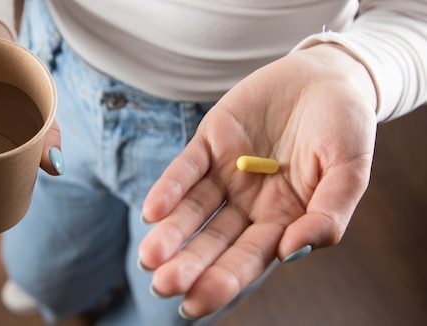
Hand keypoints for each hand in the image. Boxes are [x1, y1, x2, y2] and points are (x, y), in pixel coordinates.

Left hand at [138, 44, 377, 317]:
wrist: (326, 75)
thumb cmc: (345, 127)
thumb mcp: (350, 171)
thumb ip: (328, 215)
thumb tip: (290, 252)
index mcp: (283, 219)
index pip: (248, 258)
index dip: (222, 281)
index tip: (193, 304)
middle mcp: (249, 204)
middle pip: (214, 241)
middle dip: (189, 264)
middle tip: (162, 284)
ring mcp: (226, 174)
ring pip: (193, 210)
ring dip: (171, 233)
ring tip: (149, 257)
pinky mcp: (209, 143)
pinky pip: (186, 168)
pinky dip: (170, 188)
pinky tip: (153, 211)